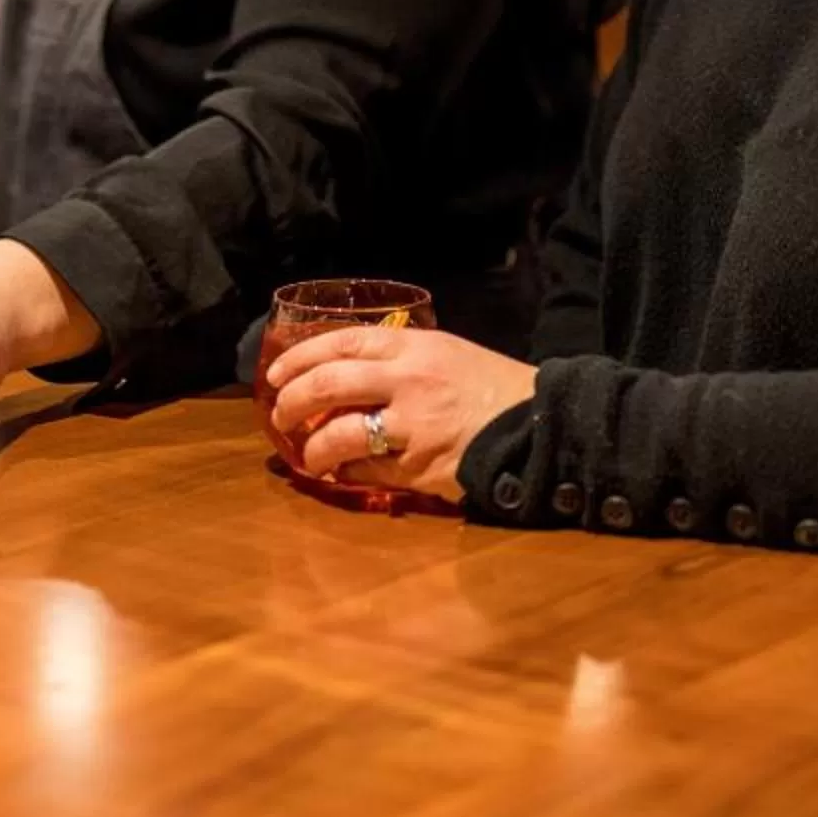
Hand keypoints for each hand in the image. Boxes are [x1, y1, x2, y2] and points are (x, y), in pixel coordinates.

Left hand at [265, 326, 538, 503]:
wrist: (541, 424)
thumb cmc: (493, 387)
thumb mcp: (448, 354)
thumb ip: (402, 359)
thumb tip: (346, 373)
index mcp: (415, 346)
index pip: (342, 341)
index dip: (300, 357)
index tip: (276, 376)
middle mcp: (409, 381)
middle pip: (330, 384)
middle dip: (293, 402)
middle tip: (279, 416)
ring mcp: (415, 426)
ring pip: (342, 435)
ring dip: (315, 449)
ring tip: (308, 456)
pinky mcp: (423, 467)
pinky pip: (369, 472)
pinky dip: (347, 474)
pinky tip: (341, 475)